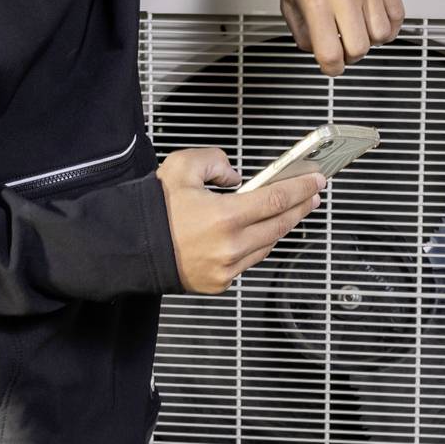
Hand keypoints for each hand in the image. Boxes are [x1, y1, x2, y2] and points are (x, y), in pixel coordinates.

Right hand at [157, 143, 324, 295]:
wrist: (128, 248)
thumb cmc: (151, 212)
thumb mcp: (181, 167)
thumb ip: (215, 161)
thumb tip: (235, 176)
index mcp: (224, 217)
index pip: (277, 199)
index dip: (302, 188)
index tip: (316, 181)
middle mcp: (230, 246)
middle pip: (280, 225)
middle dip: (301, 208)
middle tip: (313, 195)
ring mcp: (226, 268)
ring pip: (268, 245)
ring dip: (281, 227)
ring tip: (288, 212)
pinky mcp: (220, 282)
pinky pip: (249, 261)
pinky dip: (258, 245)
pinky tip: (260, 232)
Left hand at [280, 0, 404, 74]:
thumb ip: (301, 32)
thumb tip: (316, 51)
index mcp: (317, 2)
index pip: (330, 54)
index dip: (331, 68)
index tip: (331, 65)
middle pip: (359, 49)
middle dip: (350, 55)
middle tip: (344, 45)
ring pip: (380, 36)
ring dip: (370, 40)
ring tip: (358, 29)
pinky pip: (397, 18)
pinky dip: (388, 27)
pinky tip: (374, 21)